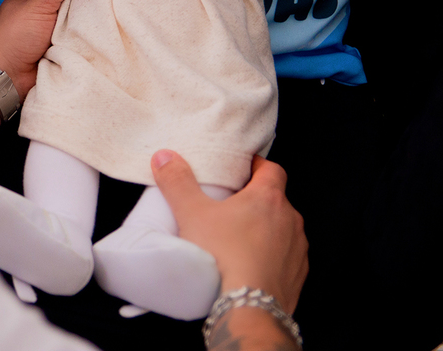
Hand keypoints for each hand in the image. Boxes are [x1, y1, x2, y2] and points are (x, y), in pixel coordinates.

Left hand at [0, 0, 90, 99]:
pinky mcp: (69, 44)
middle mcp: (49, 5)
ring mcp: (59, 25)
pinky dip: (97, 28)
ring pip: (85, 11)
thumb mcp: (40, 3)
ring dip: (98, 8)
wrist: (7, 78)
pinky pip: (87, 32)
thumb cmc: (14, 37)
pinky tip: (119, 16)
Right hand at [152, 151, 308, 313]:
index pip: (271, 169)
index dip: (256, 165)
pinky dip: (271, 255)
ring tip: (238, 238)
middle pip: (275, 199)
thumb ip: (177, 181)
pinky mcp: (297, 274)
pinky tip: (250, 264)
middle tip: (230, 205)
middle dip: (255, 200)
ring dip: (265, 228)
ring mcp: (297, 248)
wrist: (249, 306)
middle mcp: (290, 219)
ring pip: (282, 228)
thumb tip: (165, 157)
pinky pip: (286, 256)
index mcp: (268, 198)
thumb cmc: (223, 255)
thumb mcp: (191, 212)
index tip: (242, 168)